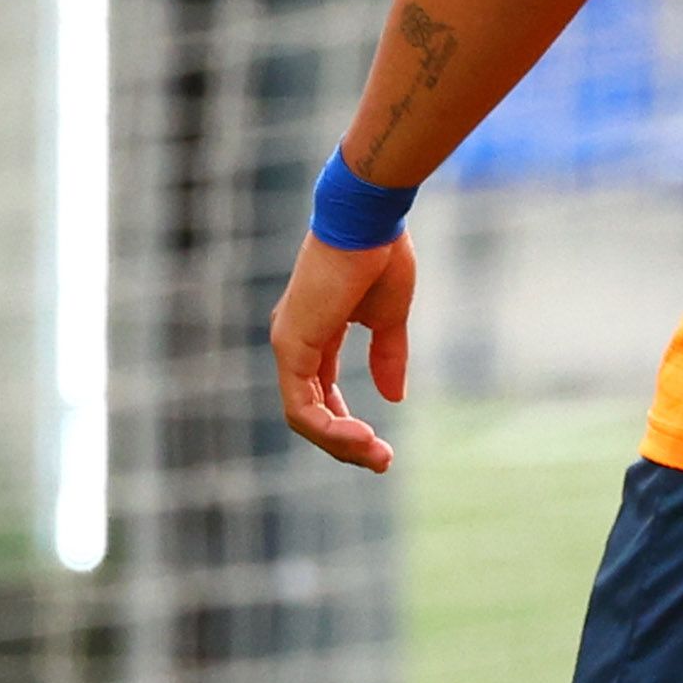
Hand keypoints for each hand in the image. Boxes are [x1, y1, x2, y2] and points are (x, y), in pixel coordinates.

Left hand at [269, 231, 410, 472]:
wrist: (369, 221)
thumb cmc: (380, 255)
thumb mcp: (388, 318)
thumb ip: (388, 356)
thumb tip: (393, 396)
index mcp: (314, 335)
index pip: (321, 394)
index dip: (348, 423)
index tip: (381, 446)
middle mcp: (294, 343)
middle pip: (309, 412)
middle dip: (346, 443)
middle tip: (382, 462)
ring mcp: (289, 345)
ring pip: (303, 417)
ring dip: (340, 443)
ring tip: (376, 455)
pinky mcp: (292, 345)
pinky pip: (301, 406)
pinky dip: (329, 429)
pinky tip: (360, 436)